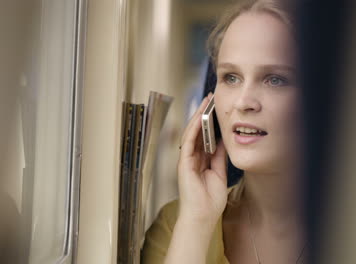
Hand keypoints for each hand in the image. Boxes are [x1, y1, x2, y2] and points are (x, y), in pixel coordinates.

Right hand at [177, 93, 227, 224]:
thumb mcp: (219, 172)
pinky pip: (188, 142)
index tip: (215, 108)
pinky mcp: (183, 163)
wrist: (202, 215)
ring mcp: (186, 160)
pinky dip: (193, 129)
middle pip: (196, 131)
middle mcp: (191, 158)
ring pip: (190, 133)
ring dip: (198, 117)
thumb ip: (219, 156)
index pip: (203, 136)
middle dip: (203, 114)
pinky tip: (200, 119)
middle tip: (209, 99)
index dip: (209, 122)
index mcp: (200, 160)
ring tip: (205, 103)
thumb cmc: (210, 200)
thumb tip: (222, 140)